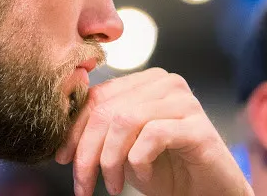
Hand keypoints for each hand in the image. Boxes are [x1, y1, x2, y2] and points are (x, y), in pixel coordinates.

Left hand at [54, 67, 252, 195]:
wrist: (207, 192)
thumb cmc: (164, 167)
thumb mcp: (122, 145)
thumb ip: (99, 128)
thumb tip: (59, 132)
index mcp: (142, 81)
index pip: (96, 97)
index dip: (73, 129)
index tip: (62, 158)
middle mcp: (164, 83)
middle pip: (106, 110)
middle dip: (87, 150)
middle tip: (82, 183)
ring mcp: (183, 101)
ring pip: (124, 121)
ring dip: (110, 160)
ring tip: (110, 185)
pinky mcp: (198, 126)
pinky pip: (152, 136)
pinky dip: (138, 161)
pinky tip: (141, 177)